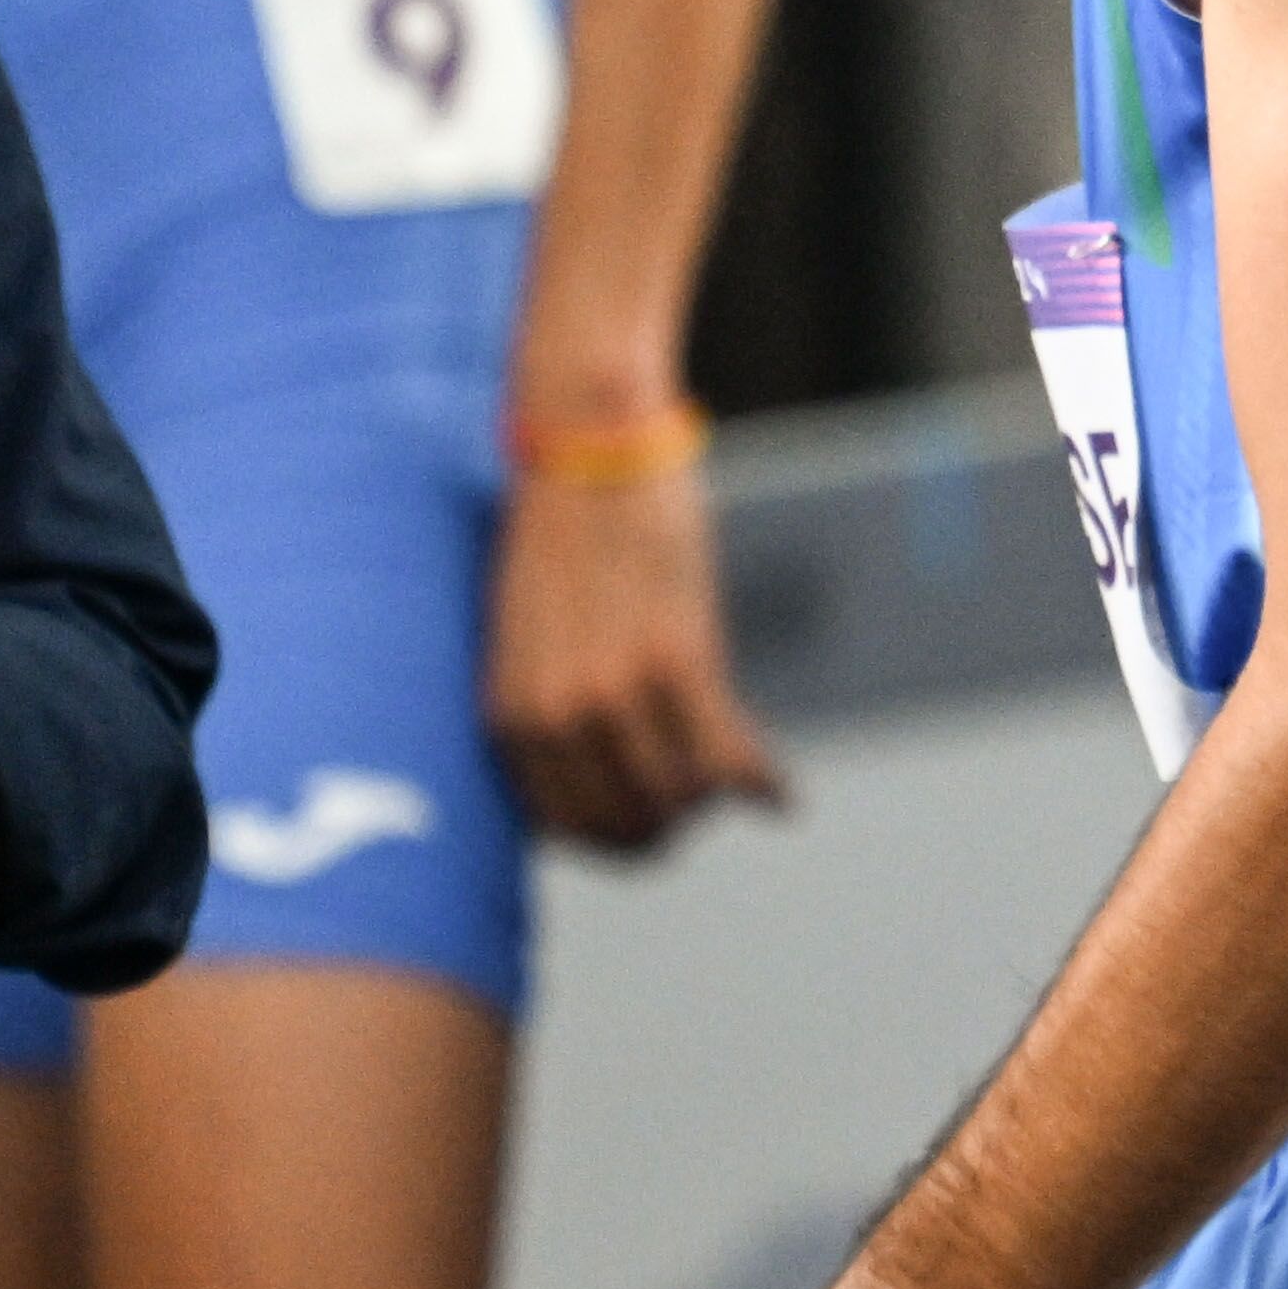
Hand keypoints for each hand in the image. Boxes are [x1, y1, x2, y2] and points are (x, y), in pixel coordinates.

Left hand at [486, 461, 783, 853]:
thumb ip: (553, 705)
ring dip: (713, 800)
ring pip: (678, 795)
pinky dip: (760, 781)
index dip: (617, 842)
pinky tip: (779, 795)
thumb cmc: (562, 533)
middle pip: (625, 822)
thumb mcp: (533, 635)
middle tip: (699, 813)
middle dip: (669, 831)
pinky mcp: (677, 656)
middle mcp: (553, 713)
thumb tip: (602, 767)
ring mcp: (614, 688)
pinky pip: (722, 752)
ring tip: (734, 780)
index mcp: (508, 711)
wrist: (588, 445)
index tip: (652, 833)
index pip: (563, 827)